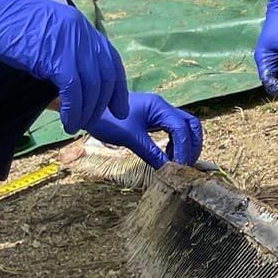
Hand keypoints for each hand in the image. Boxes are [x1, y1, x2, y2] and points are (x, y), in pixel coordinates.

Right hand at [0, 0, 126, 132]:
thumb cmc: (0, 22)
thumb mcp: (42, 35)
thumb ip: (61, 54)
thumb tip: (70, 87)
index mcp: (79, 24)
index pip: (109, 58)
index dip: (116, 86)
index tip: (118, 106)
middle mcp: (81, 31)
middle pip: (106, 74)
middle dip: (104, 102)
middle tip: (95, 121)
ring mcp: (70, 42)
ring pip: (91, 86)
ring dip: (86, 111)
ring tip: (77, 125)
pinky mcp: (54, 56)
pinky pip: (73, 90)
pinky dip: (73, 110)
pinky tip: (68, 122)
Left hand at [87, 89, 202, 168]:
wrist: (85, 108)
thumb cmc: (106, 120)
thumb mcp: (130, 138)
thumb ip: (151, 153)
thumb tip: (169, 170)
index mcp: (159, 107)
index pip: (182, 128)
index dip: (185, 149)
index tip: (179, 167)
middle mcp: (163, 107)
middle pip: (191, 124)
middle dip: (192, 144)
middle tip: (186, 164)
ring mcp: (158, 111)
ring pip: (184, 126)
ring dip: (185, 144)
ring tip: (176, 161)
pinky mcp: (152, 117)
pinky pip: (173, 129)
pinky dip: (176, 142)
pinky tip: (167, 154)